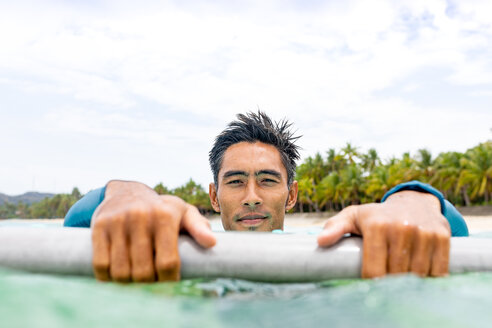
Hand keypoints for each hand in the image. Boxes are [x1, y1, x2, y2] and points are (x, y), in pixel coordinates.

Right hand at [91, 180, 215, 281]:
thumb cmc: (162, 209)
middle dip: (148, 283)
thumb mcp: (183, 212)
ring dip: (127, 282)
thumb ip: (199, 226)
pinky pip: (101, 264)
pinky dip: (107, 277)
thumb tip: (212, 242)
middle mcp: (141, 216)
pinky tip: (115, 276)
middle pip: (143, 271)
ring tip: (134, 279)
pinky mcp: (98, 225)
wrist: (127, 191)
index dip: (167, 280)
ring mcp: (118, 220)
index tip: (168, 282)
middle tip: (150, 281)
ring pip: (120, 271)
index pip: (167, 262)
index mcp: (165, 215)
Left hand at [317, 191, 450, 277]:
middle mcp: (401, 227)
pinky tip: (421, 278)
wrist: (412, 202)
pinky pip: (438, 270)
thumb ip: (336, 227)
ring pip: (417, 275)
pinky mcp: (442, 236)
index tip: (370, 287)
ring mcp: (424, 232)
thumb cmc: (377, 215)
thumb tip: (320, 241)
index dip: (372, 283)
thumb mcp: (354, 217)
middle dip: (390, 284)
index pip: (374, 269)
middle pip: (396, 274)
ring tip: (401, 284)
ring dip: (410, 284)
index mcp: (377, 225)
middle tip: (385, 287)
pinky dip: (430, 279)